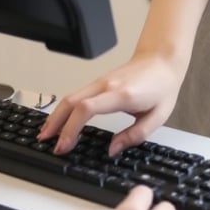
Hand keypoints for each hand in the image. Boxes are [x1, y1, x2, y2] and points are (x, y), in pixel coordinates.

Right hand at [38, 52, 184, 156]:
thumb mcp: (157, 116)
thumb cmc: (162, 85)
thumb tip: (112, 150)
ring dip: (56, 116)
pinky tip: (60, 121)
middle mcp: (107, 85)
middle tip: (47, 144)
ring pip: (70, 96)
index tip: (64, 145)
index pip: (87, 108)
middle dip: (55, 123)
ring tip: (46, 136)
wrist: (163, 59)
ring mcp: (101, 81)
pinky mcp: (99, 81)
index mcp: (122, 94)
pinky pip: (76, 94)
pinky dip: (64, 108)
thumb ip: (134, 135)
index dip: (71, 128)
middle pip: (71, 101)